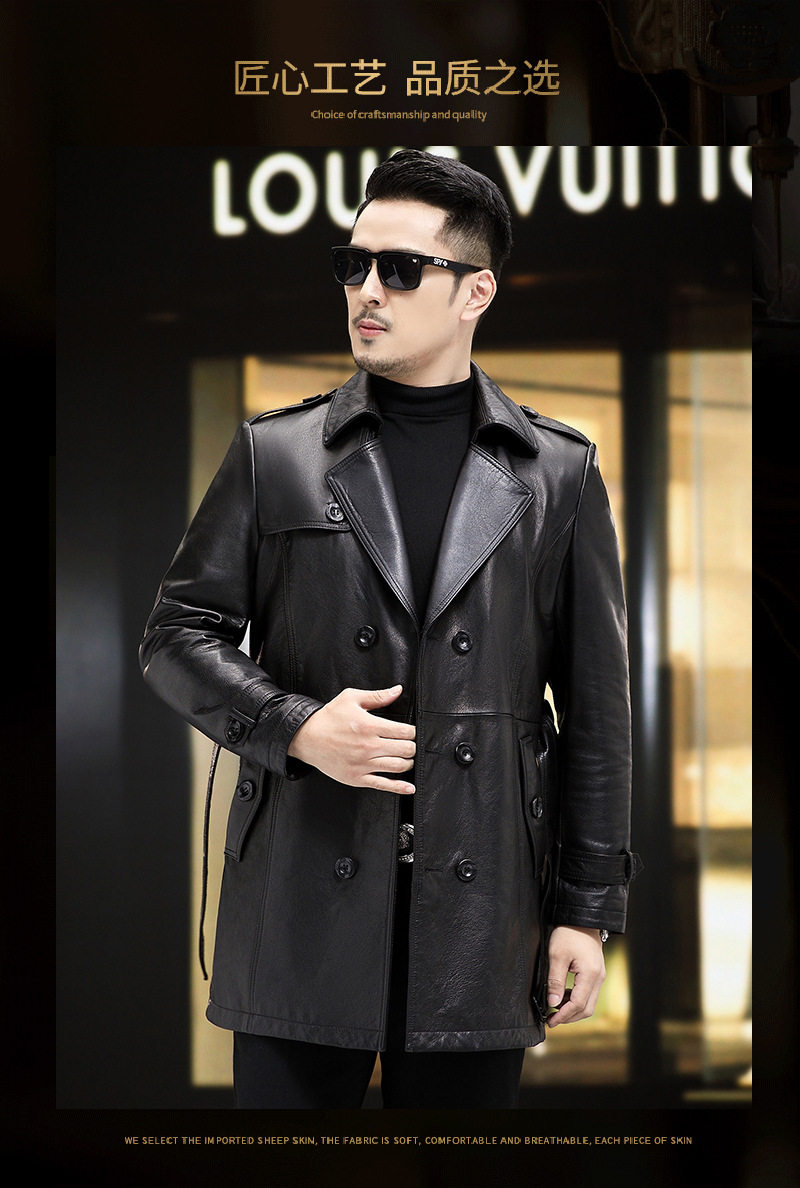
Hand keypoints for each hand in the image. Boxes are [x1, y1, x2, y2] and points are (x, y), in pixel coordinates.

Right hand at [287, 684, 415, 793]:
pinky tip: (410, 787)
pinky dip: (400, 787)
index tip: (410, 731)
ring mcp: (363, 764)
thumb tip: (398, 690)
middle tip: (408, 744)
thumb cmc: (329, 718)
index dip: (412, 731)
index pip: (405, 731)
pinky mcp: (357, 778)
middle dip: (412, 746)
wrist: (306, 738)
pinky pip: (383, 785)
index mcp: (369, 726)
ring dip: (408, 762)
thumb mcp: (351, 698)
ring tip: (405, 758)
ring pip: (399, 767)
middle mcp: (368, 746)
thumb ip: (377, 696)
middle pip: (406, 749)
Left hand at [545, 925, 605, 1027]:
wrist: (582, 920)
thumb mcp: (556, 956)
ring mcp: (599, 977)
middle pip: (586, 1009)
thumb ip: (555, 982)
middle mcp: (599, 978)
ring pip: (589, 1003)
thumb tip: (552, 1004)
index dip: (563, 1016)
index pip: (578, 1005)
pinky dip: (576, 1000)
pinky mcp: (596, 974)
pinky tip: (563, 997)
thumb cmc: (568, 934)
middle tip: (552, 1020)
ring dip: (572, 1010)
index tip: (550, 1021)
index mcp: (590, 975)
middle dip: (569, 1017)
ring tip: (555, 1009)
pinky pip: (589, 994)